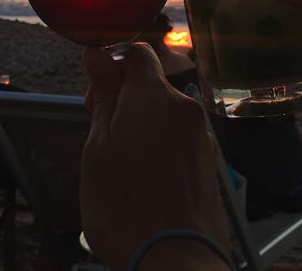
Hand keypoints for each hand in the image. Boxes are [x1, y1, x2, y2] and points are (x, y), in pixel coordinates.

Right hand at [80, 44, 230, 270]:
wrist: (175, 262)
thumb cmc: (125, 208)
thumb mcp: (97, 148)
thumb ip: (103, 97)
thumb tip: (98, 57)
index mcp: (154, 96)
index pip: (138, 52)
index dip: (112, 64)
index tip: (94, 90)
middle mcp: (185, 108)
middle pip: (152, 84)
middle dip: (124, 99)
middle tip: (98, 132)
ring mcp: (201, 136)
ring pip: (165, 113)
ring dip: (142, 125)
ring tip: (119, 164)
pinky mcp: (208, 162)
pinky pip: (179, 138)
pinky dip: (160, 146)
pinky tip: (143, 179)